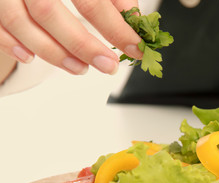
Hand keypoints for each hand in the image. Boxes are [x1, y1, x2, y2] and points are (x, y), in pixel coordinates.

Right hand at [0, 0, 142, 74]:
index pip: (91, 0)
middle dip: (83, 46)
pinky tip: (31, 58)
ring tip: (80, 69)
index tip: (135, 47)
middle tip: (109, 65)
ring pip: (20, 21)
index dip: (116, 28)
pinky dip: (11, 45)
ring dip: (53, 53)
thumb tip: (133, 22)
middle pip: (50, 12)